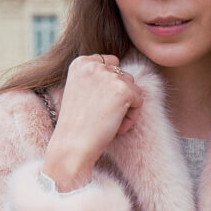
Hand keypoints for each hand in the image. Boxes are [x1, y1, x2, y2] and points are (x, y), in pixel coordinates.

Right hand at [42, 54, 141, 190]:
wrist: (72, 147)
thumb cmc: (76, 125)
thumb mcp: (80, 92)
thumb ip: (97, 79)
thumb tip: (124, 75)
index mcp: (80, 63)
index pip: (110, 63)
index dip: (110, 85)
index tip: (98, 104)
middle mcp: (94, 65)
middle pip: (123, 75)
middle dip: (120, 97)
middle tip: (105, 117)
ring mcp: (108, 76)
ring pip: (133, 87)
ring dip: (127, 107)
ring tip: (110, 123)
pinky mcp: (123, 90)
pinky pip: (139, 101)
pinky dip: (132, 117)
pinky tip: (117, 127)